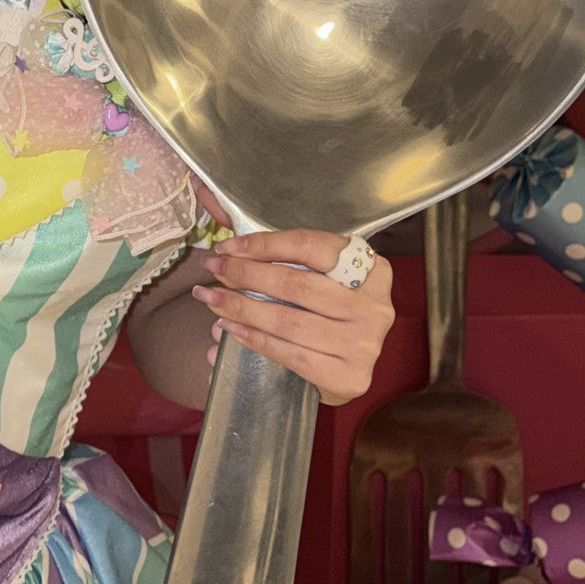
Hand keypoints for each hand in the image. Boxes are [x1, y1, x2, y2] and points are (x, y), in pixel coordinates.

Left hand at [192, 230, 394, 405]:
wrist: (350, 370)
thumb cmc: (330, 312)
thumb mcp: (318, 274)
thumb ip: (278, 249)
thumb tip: (213, 206)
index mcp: (373, 269)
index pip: (309, 246)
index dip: (263, 244)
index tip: (226, 247)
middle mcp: (374, 306)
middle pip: (297, 284)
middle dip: (245, 275)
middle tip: (212, 270)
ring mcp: (364, 344)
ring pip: (290, 321)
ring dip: (241, 309)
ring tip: (211, 299)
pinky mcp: (349, 377)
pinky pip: (291, 354)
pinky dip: (255, 339)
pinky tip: (230, 329)